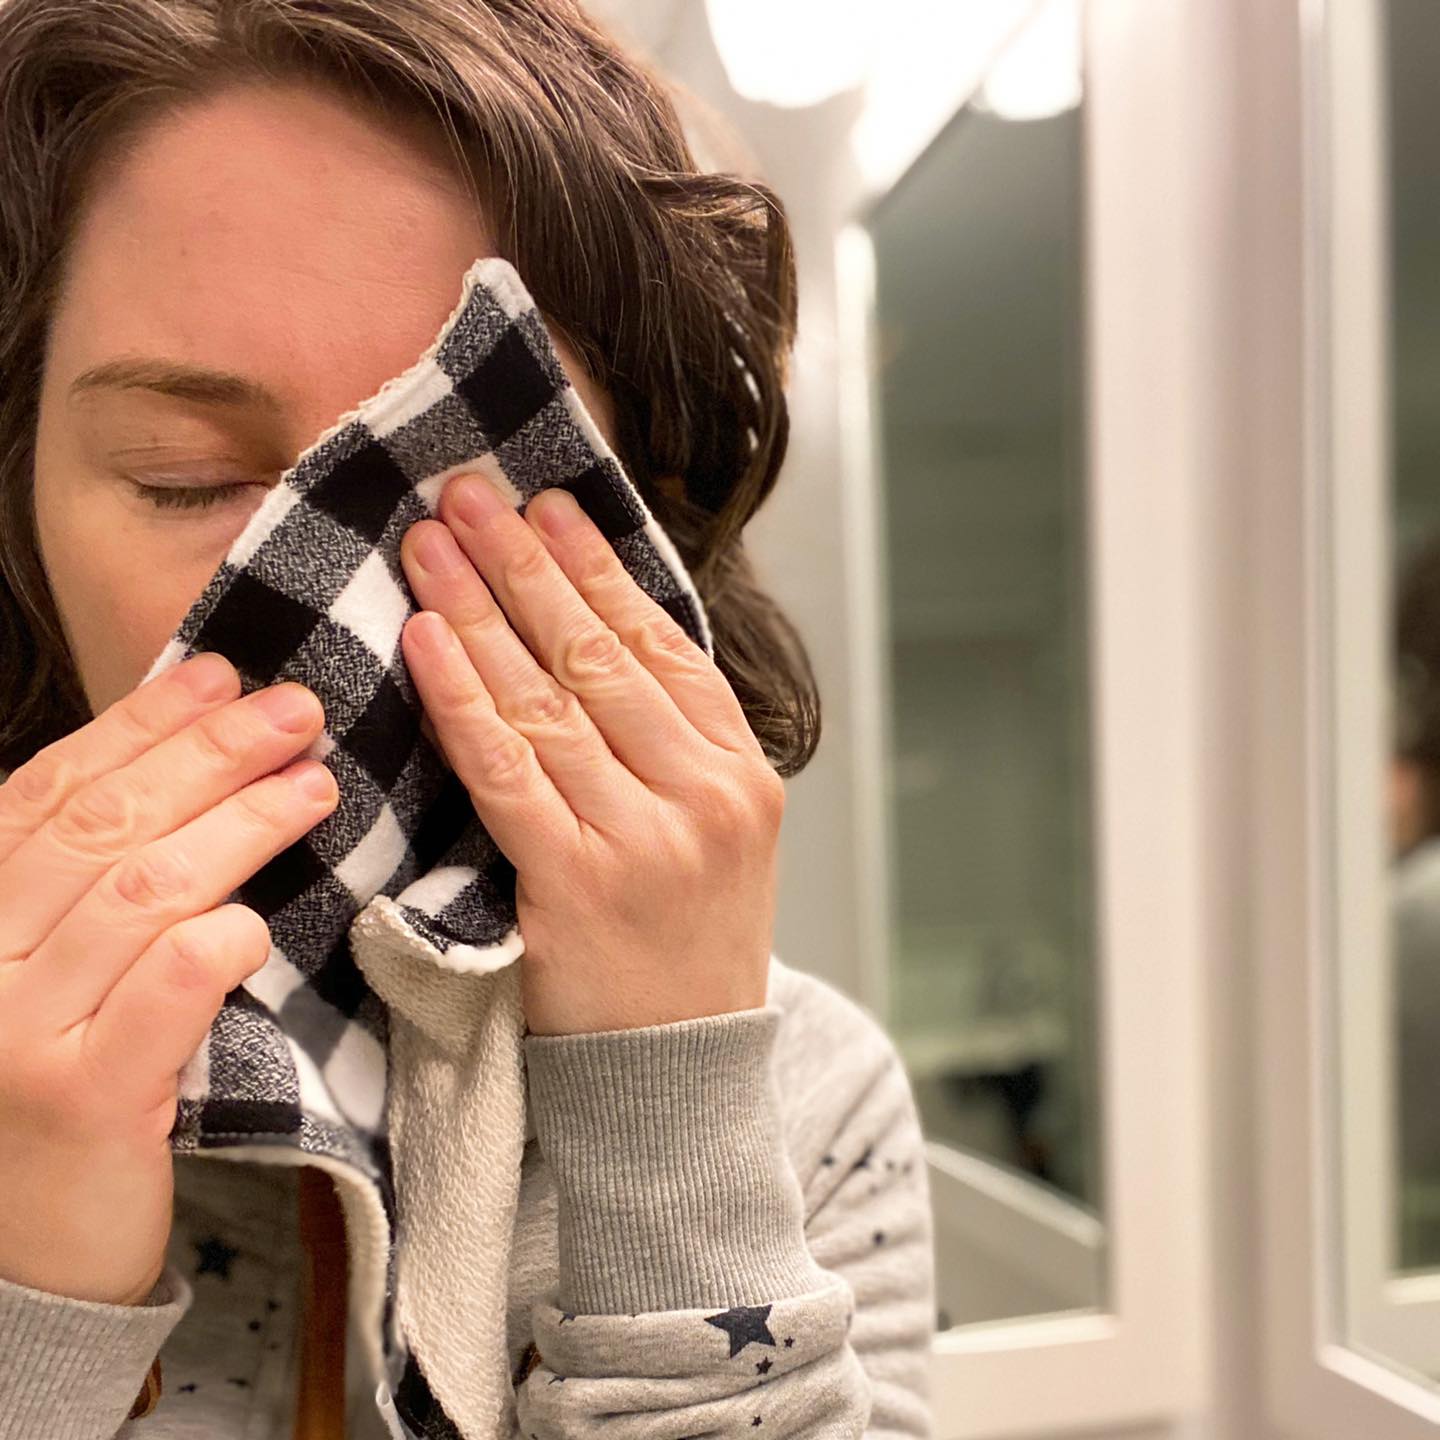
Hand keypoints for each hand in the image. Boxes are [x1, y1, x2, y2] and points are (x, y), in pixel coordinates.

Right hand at [0, 655, 335, 1304]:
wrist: (18, 1251)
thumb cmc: (51, 1083)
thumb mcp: (43, 969)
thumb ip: (86, 878)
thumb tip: (178, 757)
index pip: (50, 789)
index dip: (138, 723)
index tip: (217, 671)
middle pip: (101, 826)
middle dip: (207, 754)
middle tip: (294, 710)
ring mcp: (16, 1033)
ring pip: (141, 894)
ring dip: (238, 827)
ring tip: (313, 785)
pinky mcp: (80, 1101)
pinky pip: (161, 994)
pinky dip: (214, 944)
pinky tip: (257, 918)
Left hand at [397, 473, 783, 1036]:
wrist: (679, 1075)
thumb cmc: (685, 946)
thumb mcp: (715, 838)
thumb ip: (671, 747)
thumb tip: (589, 638)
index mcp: (742, 774)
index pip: (664, 644)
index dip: (598, 566)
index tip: (547, 505)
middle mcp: (705, 795)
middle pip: (602, 654)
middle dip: (528, 564)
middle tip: (472, 496)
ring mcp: (646, 840)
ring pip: (550, 699)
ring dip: (483, 610)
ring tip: (435, 545)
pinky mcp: (577, 886)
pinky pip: (508, 771)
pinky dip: (464, 700)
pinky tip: (430, 640)